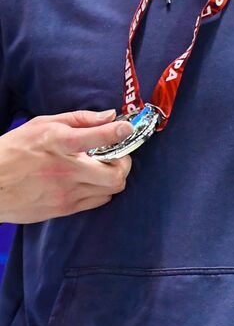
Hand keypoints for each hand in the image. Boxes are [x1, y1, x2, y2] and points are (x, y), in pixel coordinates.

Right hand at [0, 110, 133, 223]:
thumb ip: (79, 119)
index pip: (96, 138)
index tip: (126, 128)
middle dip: (124, 164)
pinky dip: (100, 190)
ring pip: (111, 190)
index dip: (117, 132)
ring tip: (100, 168)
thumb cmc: (13, 150)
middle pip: (116, 174)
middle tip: (116, 156)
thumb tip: (110, 116)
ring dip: (112, 178)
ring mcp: (65, 193)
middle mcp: (65, 171)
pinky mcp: (63, 209)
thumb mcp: (42, 125)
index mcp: (58, 144)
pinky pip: (97, 202)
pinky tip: (88, 181)